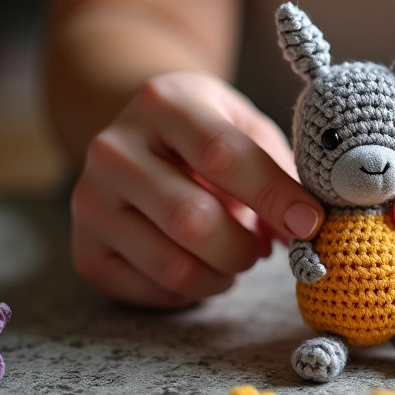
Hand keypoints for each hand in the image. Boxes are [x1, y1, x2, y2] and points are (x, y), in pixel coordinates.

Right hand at [70, 71, 322, 307]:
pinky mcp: (84, 248)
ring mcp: (90, 200)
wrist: (140, 134)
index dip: (274, 195)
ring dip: (222, 275)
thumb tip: (308, 228)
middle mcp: (115, 149)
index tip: (310, 223)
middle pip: (192, 220)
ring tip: (235, 257)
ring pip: (173, 266)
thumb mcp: (247, 127)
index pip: (223, 156)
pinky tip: (198, 264)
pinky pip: (151, 291)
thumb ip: (281, 170)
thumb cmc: (209, 132)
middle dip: (244, 247)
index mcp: (165, 103)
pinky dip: (191, 291)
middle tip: (261, 249)